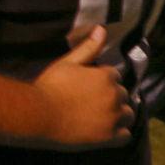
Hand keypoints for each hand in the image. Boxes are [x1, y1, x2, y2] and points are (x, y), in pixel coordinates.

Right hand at [32, 25, 133, 150]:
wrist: (36, 114)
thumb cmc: (50, 86)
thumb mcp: (68, 62)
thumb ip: (88, 47)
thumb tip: (102, 28)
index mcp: (108, 76)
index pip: (114, 77)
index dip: (102, 82)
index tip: (88, 89)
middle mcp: (115, 96)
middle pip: (122, 95)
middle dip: (111, 97)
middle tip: (92, 104)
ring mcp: (113, 117)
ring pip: (128, 114)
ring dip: (119, 115)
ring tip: (101, 117)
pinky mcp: (108, 137)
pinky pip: (125, 135)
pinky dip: (119, 133)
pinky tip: (106, 132)